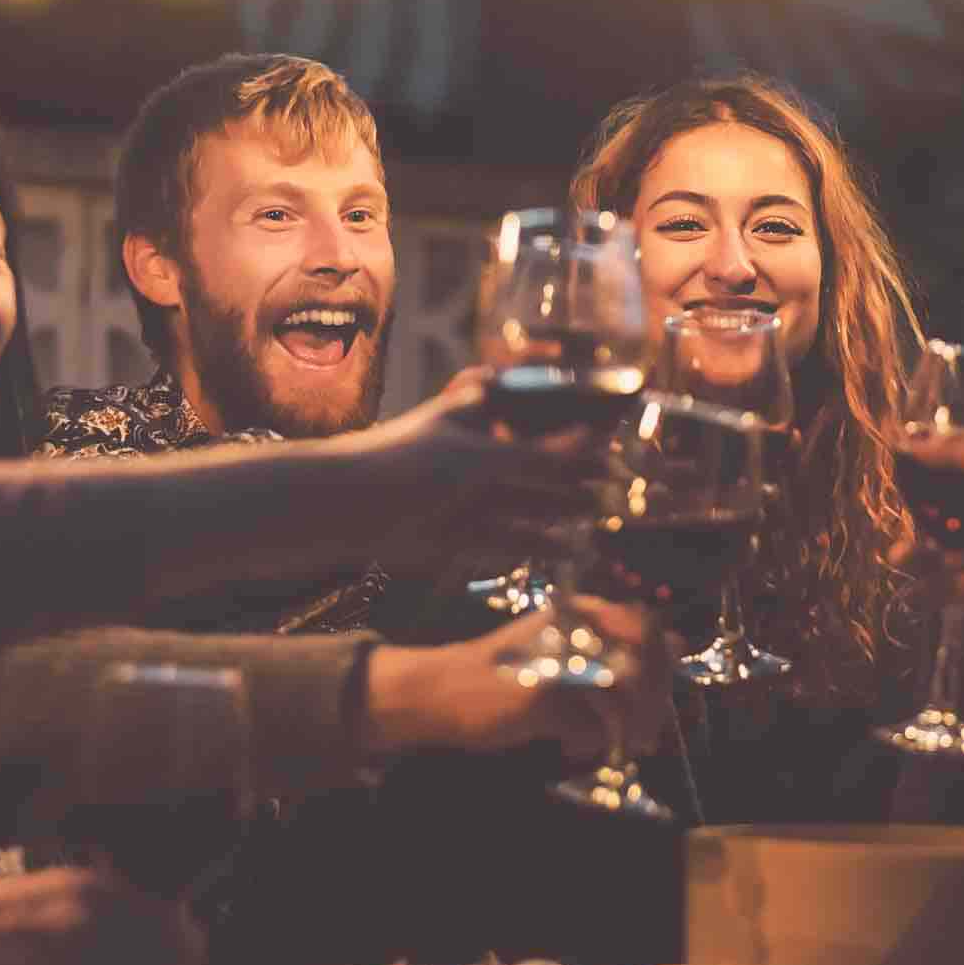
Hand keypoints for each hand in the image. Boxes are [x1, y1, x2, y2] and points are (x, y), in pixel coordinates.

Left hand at [328, 371, 613, 574]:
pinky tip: (570, 550)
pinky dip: (537, 544)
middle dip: (571, 474)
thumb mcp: (480, 455)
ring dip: (560, 510)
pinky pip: (507, 539)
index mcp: (474, 417)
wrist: (347, 510)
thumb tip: (590, 440)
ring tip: (601, 516)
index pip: (530, 414)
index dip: (566, 423)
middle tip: (616, 481)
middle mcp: (473, 455)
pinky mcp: (460, 536)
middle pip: (531, 464)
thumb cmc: (408, 464)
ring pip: (523, 504)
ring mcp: (467, 497)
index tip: (607, 430)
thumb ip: (537, 456)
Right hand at [365, 596, 668, 760]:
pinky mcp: (543, 699)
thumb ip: (616, 644)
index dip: (663, 666)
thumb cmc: (507, 670)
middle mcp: (573, 631)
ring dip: (626, 730)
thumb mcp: (563, 647)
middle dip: (651, 707)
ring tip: (618, 746)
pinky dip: (587, 741)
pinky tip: (572, 745)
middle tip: (647, 736)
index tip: (663, 697)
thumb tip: (677, 642)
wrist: (442, 687)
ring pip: (621, 701)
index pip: (646, 630)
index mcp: (581, 613)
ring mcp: (558, 663)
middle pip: (640, 667)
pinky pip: (590, 727)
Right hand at [898, 427, 963, 621]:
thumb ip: (959, 450)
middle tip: (900, 512)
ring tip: (896, 555)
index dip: (943, 461)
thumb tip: (911, 440)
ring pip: (958, 552)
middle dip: (929, 513)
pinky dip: (935, 589)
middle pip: (963, 511)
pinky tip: (909, 588)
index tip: (906, 461)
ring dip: (925, 553)